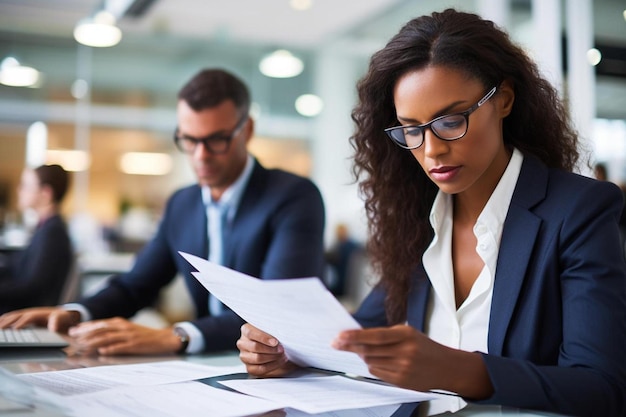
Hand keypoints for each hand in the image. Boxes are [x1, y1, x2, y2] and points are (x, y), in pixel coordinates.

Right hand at [0, 307, 78, 332]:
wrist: (63, 314)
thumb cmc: (62, 318)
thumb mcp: (62, 319)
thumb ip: (57, 322)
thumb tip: (53, 328)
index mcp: (39, 313)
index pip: (28, 318)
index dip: (21, 323)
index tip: (14, 329)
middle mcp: (31, 312)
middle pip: (16, 316)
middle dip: (7, 322)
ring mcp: (27, 313)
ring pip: (12, 317)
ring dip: (3, 321)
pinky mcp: (25, 316)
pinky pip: (13, 317)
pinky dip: (5, 319)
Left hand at [67, 317, 180, 355]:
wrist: (163, 338)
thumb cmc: (143, 335)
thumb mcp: (127, 329)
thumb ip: (112, 330)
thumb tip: (94, 335)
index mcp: (120, 322)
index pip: (99, 324)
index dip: (85, 327)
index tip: (72, 331)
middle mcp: (123, 327)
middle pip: (101, 329)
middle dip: (85, 334)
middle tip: (72, 338)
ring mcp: (129, 335)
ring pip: (108, 337)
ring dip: (94, 342)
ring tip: (82, 346)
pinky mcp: (135, 344)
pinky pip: (121, 346)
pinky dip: (111, 349)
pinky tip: (103, 352)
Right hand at [237, 323, 297, 376]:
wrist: (277, 349)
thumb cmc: (273, 337)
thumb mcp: (272, 329)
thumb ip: (272, 328)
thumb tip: (282, 329)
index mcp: (246, 330)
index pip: (251, 333)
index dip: (264, 338)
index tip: (275, 342)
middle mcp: (242, 343)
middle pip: (254, 347)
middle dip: (271, 349)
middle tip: (282, 349)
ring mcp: (244, 356)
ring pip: (257, 358)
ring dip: (273, 357)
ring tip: (282, 354)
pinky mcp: (249, 368)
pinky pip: (260, 369)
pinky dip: (272, 365)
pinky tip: (280, 360)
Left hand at [331, 324, 492, 398]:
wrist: (446, 367)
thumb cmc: (423, 347)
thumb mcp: (407, 333)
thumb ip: (385, 335)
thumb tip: (357, 337)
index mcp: (406, 335)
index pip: (374, 336)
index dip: (354, 336)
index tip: (339, 336)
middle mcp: (405, 352)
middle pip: (368, 350)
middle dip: (350, 346)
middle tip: (336, 343)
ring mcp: (403, 368)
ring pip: (370, 362)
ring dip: (363, 356)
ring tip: (365, 351)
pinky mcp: (401, 381)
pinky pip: (377, 373)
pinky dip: (373, 366)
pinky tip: (379, 361)